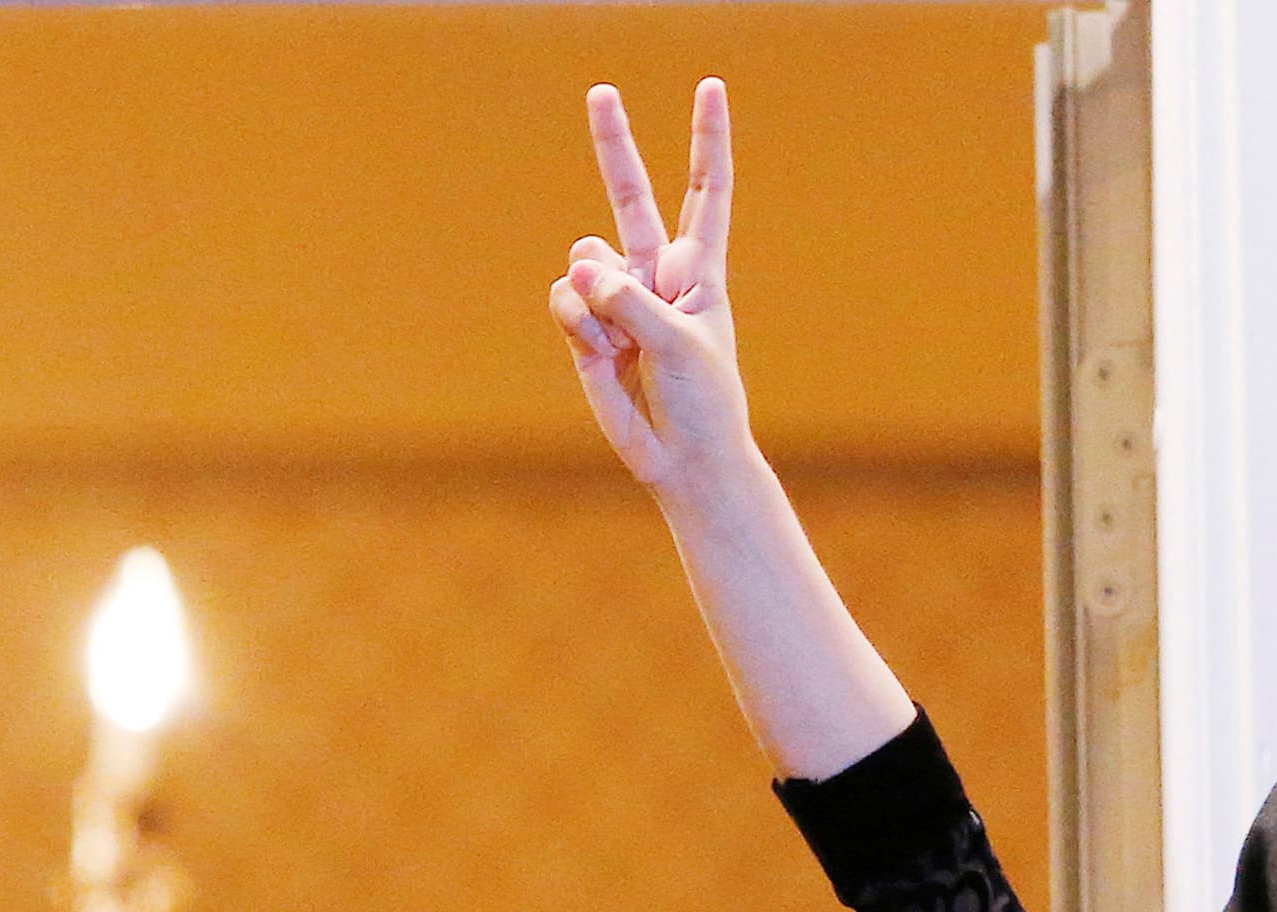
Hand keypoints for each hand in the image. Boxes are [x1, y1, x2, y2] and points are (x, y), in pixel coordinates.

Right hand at [552, 80, 757, 500]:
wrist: (682, 457)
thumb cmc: (703, 402)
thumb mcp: (680, 345)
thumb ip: (631, 302)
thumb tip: (580, 271)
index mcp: (700, 268)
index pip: (706, 192)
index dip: (707, 141)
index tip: (711, 89)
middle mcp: (656, 271)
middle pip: (631, 195)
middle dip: (614, 144)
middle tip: (602, 91)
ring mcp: (617, 296)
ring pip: (585, 258)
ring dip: (597, 298)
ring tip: (622, 343)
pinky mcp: (585, 324)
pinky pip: (564, 301)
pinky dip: (578, 326)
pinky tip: (602, 356)